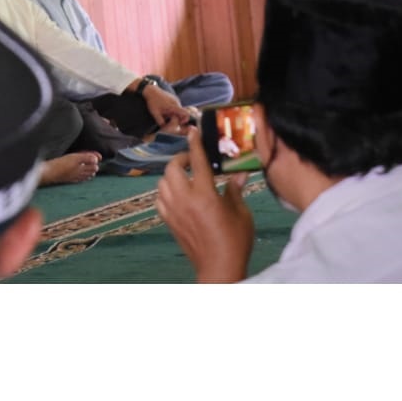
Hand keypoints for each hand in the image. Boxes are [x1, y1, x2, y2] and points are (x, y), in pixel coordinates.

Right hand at [39, 151, 99, 185]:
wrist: (49, 172)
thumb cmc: (61, 164)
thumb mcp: (74, 158)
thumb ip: (86, 158)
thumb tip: (97, 159)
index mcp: (81, 167)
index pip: (93, 163)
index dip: (96, 158)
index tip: (99, 156)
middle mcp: (79, 173)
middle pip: (90, 170)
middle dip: (94, 166)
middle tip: (96, 162)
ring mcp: (74, 177)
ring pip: (86, 175)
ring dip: (90, 172)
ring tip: (93, 170)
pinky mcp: (69, 179)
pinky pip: (79, 179)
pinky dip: (84, 177)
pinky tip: (84, 177)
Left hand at [141, 82, 193, 130]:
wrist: (150, 90)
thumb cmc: (153, 102)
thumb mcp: (155, 113)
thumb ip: (160, 121)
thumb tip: (164, 128)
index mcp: (174, 106)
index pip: (186, 114)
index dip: (185, 120)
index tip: (179, 123)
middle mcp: (177, 102)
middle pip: (182, 113)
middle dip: (177, 118)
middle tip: (169, 120)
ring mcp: (175, 99)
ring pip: (178, 110)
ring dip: (174, 114)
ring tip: (165, 114)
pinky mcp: (173, 98)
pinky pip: (176, 106)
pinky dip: (173, 110)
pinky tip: (165, 110)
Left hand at [156, 129, 254, 283]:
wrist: (219, 269)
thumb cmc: (235, 241)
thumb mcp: (241, 213)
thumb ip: (235, 190)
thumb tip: (238, 174)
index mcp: (205, 194)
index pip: (197, 161)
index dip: (194, 144)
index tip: (192, 131)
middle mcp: (185, 200)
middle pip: (172, 168)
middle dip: (180, 159)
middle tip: (191, 160)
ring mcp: (174, 211)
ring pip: (162, 183)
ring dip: (171, 175)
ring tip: (185, 176)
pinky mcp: (169, 222)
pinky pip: (159, 199)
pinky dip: (165, 192)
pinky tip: (176, 195)